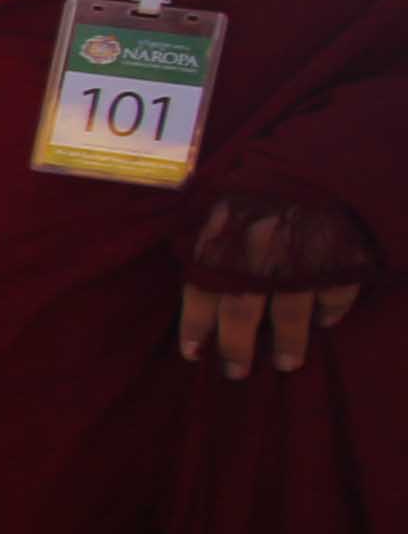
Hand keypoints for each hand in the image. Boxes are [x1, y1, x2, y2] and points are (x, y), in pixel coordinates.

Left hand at [179, 190, 372, 380]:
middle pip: (241, 312)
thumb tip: (193, 286)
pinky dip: (330, 312)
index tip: (192, 354)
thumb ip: (207, 244)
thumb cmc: (259, 186)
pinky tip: (324, 323)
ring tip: (286, 363)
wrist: (318, 161)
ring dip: (288, 343)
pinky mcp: (340, 259)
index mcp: (223, 238)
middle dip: (236, 348)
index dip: (195, 327)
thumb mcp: (221, 207)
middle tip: (235, 372)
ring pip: (290, 313)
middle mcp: (257, 253)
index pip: (200, 292)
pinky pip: (334, 295)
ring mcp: (301, 258)